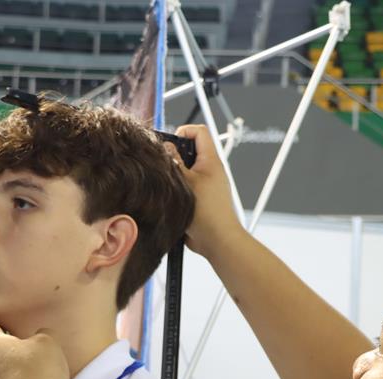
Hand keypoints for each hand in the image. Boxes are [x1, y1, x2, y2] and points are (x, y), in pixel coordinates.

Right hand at [171, 124, 246, 258]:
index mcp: (210, 161)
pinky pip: (184, 187)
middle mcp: (209, 171)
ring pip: (184, 171)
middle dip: (174, 157)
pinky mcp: (199, 199)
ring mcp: (205, 185)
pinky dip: (176, 190)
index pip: (199, 133)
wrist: (218, 241)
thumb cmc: (208, 213)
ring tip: (167, 185)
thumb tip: (166, 147)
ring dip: (173, 176)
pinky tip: (170, 199)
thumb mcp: (186, 182)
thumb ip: (174, 162)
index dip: (183, 132)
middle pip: (189, 151)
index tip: (169, 144)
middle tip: (165, 167)